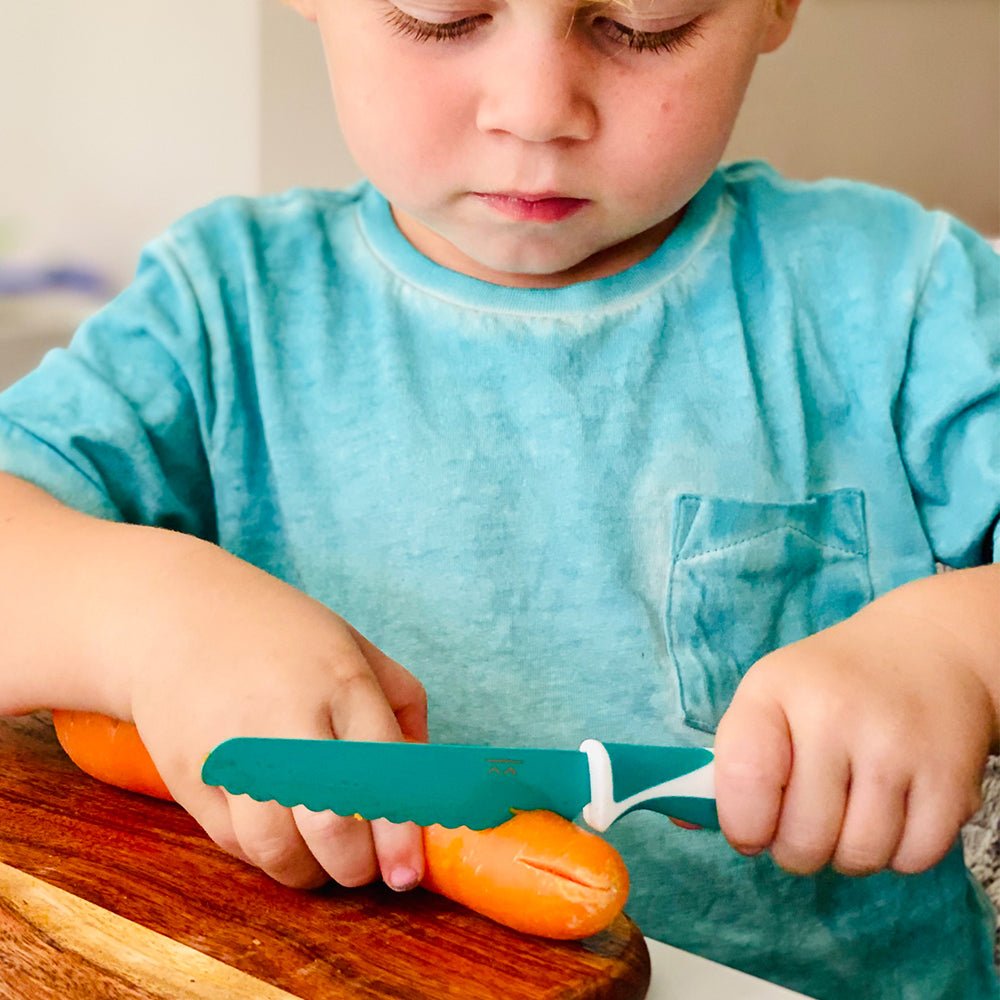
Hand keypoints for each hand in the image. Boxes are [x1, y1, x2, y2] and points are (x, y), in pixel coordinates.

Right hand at [122, 532, 427, 891]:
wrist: (175, 615)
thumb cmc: (281, 633)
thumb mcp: (354, 644)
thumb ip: (401, 702)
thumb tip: (422, 773)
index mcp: (340, 680)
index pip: (382, 771)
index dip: (400, 834)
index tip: (407, 873)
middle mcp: (286, 715)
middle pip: (331, 823)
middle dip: (357, 865)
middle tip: (366, 867)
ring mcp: (232, 749)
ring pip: (278, 848)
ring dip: (310, 873)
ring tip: (323, 859)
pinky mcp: (189, 775)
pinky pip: (236, 842)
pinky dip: (265, 854)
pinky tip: (280, 834)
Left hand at [713, 569, 998, 876]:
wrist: (928, 648)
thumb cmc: (830, 683)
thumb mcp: (769, 695)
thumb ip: (733, 759)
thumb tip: (696, 822)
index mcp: (776, 691)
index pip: (745, 780)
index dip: (742, 826)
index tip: (751, 832)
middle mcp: (835, 714)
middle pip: (804, 838)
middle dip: (798, 849)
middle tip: (806, 824)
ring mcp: (896, 746)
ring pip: (860, 856)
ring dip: (849, 855)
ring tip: (849, 815)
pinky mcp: (951, 776)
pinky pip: (914, 858)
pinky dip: (900, 852)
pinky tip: (893, 812)